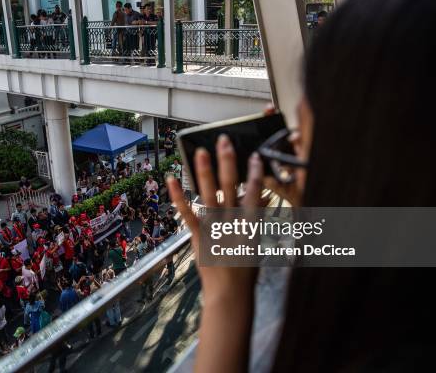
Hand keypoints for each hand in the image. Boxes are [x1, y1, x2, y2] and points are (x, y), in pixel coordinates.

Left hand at [168, 135, 260, 294]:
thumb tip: (264, 196)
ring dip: (204, 172)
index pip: (255, 194)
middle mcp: (231, 223)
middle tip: (223, 141)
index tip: (254, 156)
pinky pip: (187, 213)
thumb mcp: (257, 241)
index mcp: (250, 225)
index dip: (255, 174)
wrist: (229, 294)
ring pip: (208, 195)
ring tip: (200, 151)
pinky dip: (178, 196)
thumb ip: (259, 216)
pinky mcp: (197, 236)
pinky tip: (171, 180)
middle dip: (227, 162)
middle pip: (230, 187)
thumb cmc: (245, 269)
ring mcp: (213, 229)